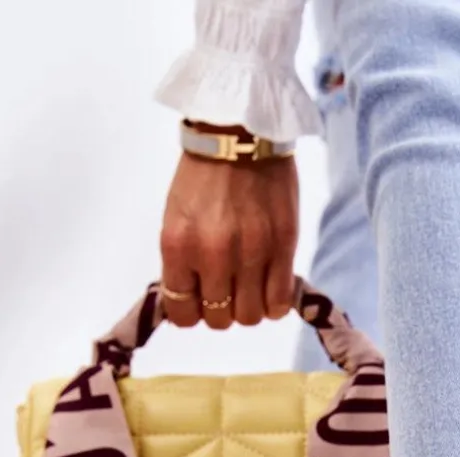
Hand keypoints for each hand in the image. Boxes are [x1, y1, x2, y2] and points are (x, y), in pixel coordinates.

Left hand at [160, 143, 298, 329]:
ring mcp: (250, 253)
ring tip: (250, 287)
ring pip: (250, 317)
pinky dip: (274, 303)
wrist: (240, 133)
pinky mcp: (282, 248)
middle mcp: (212, 255)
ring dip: (249, 307)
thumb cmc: (204, 175)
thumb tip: (192, 300)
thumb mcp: (176, 218)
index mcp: (177, 246)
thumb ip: (183, 262)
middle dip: (221, 310)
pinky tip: (270, 286)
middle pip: (219, 319)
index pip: (181, 313)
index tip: (198, 302)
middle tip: (227, 289)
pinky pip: (279, 302)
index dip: (191, 313)